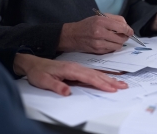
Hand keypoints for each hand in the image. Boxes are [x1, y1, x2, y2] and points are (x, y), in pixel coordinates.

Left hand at [13, 54, 127, 95]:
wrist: (33, 63)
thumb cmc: (38, 72)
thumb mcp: (43, 81)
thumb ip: (56, 86)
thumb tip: (67, 92)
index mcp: (70, 69)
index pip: (89, 78)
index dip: (101, 84)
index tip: (111, 89)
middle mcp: (76, 67)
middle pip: (97, 75)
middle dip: (111, 81)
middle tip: (123, 86)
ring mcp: (78, 68)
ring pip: (97, 74)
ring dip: (109, 79)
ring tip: (120, 83)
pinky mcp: (77, 70)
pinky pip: (93, 74)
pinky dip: (102, 77)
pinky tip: (107, 80)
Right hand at [58, 15, 133, 53]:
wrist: (72, 35)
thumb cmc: (87, 25)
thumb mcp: (99, 17)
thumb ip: (114, 19)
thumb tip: (126, 26)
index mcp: (101, 21)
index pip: (121, 27)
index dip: (128, 30)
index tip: (130, 31)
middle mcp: (100, 32)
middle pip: (121, 38)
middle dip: (124, 37)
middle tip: (123, 35)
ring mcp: (99, 43)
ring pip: (118, 45)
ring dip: (119, 43)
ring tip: (114, 39)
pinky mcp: (98, 50)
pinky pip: (112, 50)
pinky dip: (113, 47)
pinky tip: (108, 43)